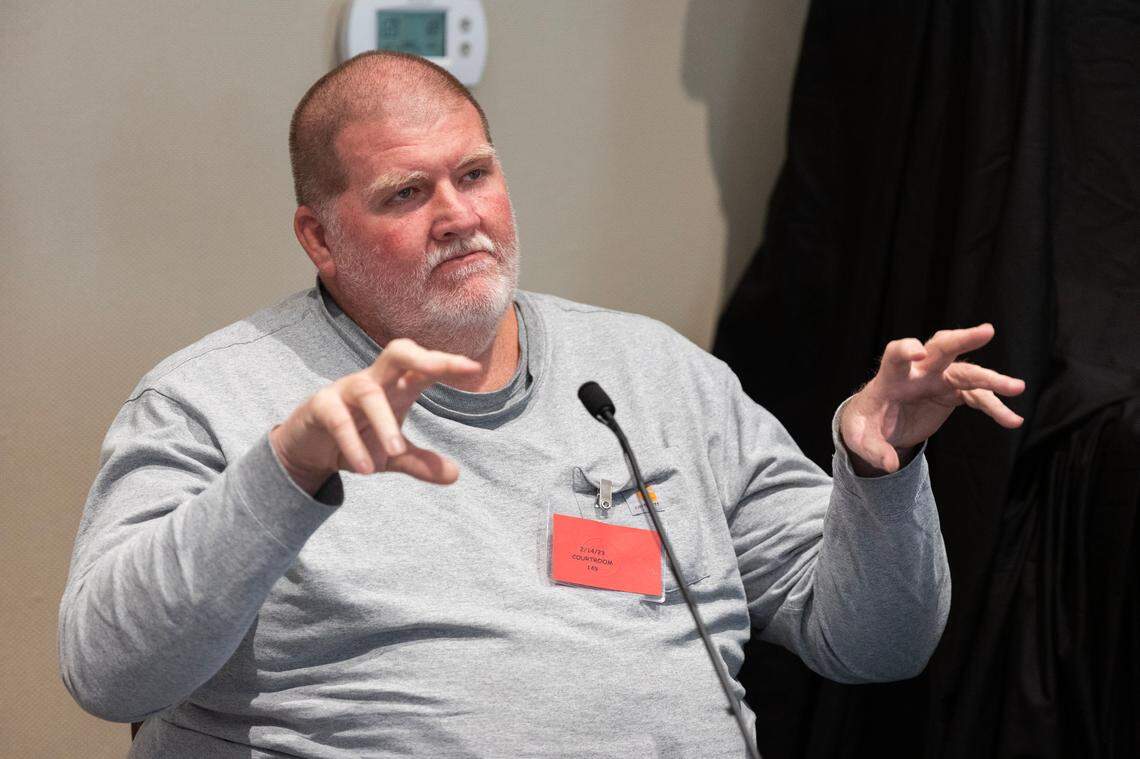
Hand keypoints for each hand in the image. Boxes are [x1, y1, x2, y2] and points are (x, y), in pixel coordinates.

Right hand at [269, 338, 481, 493]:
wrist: (308, 449)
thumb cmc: (357, 439)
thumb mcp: (392, 456)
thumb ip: (420, 463)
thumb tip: (455, 475)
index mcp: (396, 386)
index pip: (424, 368)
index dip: (447, 364)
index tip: (475, 369)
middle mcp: (374, 381)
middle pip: (397, 352)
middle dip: (421, 357)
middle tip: (442, 369)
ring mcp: (345, 389)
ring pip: (368, 391)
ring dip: (384, 421)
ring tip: (396, 452)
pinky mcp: (320, 405)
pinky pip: (337, 419)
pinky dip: (352, 443)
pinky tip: (367, 469)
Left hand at [839, 323, 1025, 474]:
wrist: (877, 423)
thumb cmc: (865, 423)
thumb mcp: (859, 438)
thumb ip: (873, 450)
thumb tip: (890, 465)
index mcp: (891, 376)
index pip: (897, 354)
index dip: (906, 349)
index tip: (917, 351)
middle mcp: (918, 371)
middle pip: (940, 348)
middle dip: (962, 339)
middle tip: (987, 331)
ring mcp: (938, 380)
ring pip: (967, 372)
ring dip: (991, 379)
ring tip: (1018, 387)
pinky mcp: (951, 393)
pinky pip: (977, 397)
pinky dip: (994, 407)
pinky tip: (1012, 420)